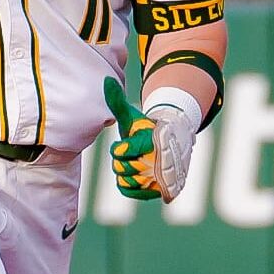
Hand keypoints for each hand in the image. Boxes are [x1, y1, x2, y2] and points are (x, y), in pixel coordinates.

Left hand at [103, 77, 194, 202]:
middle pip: (122, 168)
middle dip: (121, 161)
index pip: (124, 150)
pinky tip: (132, 177)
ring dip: (125, 173)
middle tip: (129, 155)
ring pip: (127, 181)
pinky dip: (128, 187)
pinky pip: (132, 193)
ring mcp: (161, 177)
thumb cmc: (145, 129)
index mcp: (152, 140)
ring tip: (133, 164)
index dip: (119, 149)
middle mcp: (159, 160)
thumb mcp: (132, 116)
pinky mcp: (161, 191)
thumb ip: (117, 102)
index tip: (121, 145)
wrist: (168, 145)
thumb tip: (105, 81)